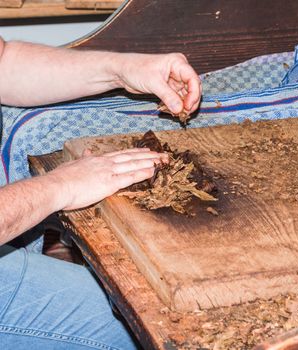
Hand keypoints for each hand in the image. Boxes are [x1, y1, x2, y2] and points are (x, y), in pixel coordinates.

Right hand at [47, 148, 166, 209]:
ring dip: (149, 162)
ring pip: (133, 164)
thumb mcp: (73, 164)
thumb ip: (83, 159)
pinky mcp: (109, 183)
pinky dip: (142, 173)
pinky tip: (152, 172)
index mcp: (97, 159)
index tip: (146, 150)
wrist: (55, 187)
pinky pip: (130, 177)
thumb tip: (87, 152)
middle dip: (147, 155)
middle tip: (161, 154)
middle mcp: (105, 163)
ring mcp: (108, 172)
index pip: (121, 154)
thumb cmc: (60, 179)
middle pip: (131, 157)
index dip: (135, 152)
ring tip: (161, 161)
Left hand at [116, 52, 201, 114]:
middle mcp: (179, 70)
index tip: (188, 107)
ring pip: (186, 95)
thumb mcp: (153, 83)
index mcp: (178, 63)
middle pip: (193, 88)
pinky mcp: (170, 88)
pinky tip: (173, 112)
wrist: (122, 71)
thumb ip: (167, 96)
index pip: (193, 79)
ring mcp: (175, 79)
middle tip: (185, 114)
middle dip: (190, 101)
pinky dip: (177, 106)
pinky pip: (178, 99)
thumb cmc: (135, 69)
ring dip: (184, 106)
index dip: (193, 94)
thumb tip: (179, 109)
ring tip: (178, 114)